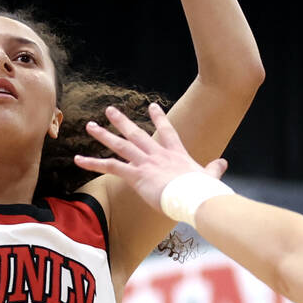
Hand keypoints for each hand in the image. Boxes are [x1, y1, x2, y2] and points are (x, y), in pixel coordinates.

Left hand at [75, 103, 227, 212]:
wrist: (194, 196)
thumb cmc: (203, 190)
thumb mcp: (210, 176)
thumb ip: (214, 168)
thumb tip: (224, 163)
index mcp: (176, 153)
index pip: (167, 131)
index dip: (159, 118)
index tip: (152, 106)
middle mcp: (158, 154)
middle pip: (137, 133)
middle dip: (122, 121)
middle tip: (110, 110)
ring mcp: (146, 163)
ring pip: (121, 145)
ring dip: (104, 135)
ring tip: (91, 125)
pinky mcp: (136, 175)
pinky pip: (110, 166)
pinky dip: (93, 162)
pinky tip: (78, 159)